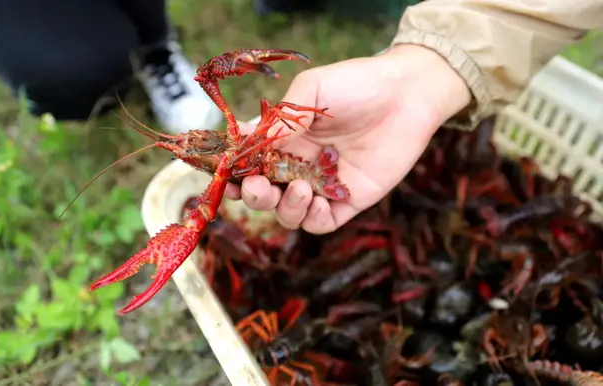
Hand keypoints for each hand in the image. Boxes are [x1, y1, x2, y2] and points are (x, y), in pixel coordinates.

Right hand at [225, 44, 471, 233]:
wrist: (406, 94)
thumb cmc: (356, 84)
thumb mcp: (311, 91)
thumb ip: (281, 119)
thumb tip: (250, 142)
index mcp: (285, 139)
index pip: (250, 164)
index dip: (234, 173)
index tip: (226, 175)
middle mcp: (299, 165)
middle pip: (265, 194)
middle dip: (254, 196)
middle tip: (258, 185)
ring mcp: (323, 185)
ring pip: (290, 213)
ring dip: (285, 207)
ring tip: (299, 188)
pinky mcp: (349, 200)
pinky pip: (322, 223)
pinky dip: (313, 220)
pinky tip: (317, 202)